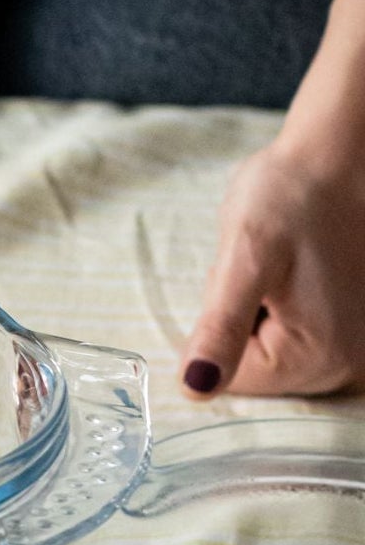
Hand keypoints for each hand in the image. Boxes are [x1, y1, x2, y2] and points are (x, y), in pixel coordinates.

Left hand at [183, 0, 364, 398]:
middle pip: (256, 369)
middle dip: (243, 322)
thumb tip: (196, 388)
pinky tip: (295, 270)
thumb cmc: (289, 196)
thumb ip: (222, 327)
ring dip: (263, 311)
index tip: (242, 283)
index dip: (218, 330)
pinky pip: (298, 331)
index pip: (231, 380)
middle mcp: (348, 366)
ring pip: (273, 348)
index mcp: (319, 358)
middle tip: (262, 271)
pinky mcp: (354, 325)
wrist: (338, 157)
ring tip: (282, 267)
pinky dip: (283, 304)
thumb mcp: (244, 256)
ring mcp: (357, 346)